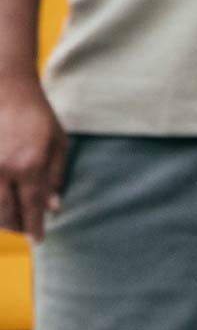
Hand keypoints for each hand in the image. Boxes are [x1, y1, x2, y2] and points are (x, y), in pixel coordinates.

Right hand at [0, 77, 62, 241]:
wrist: (5, 88)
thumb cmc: (36, 114)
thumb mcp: (58, 141)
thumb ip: (56, 175)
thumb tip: (52, 207)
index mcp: (30, 165)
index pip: (31, 208)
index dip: (34, 228)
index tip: (38, 240)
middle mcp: (3, 170)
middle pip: (5, 214)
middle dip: (15, 228)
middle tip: (25, 233)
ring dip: (0, 220)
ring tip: (11, 223)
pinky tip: (0, 207)